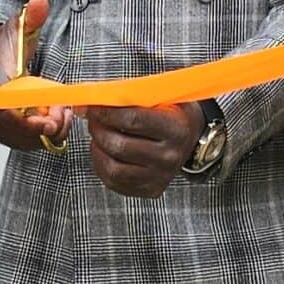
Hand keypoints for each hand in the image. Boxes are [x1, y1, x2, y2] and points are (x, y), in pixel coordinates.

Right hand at [0, 0, 72, 150]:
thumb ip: (31, 16)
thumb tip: (40, 0)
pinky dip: (41, 135)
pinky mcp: (2, 131)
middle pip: (18, 131)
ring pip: (22, 140)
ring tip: (62, 114)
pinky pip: (23, 142)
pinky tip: (53, 120)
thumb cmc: (0, 45)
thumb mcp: (17, 27)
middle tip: (64, 114)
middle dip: (47, 126)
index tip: (50, 120)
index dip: (29, 121)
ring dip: (46, 132)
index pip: (7, 110)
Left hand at [83, 103, 201, 199]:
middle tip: (93, 118)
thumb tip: (91, 98)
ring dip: (97, 148)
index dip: (106, 111)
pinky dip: (101, 164)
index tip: (93, 105)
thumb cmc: (174, 113)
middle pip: (119, 145)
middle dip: (98, 129)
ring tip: (97, 134)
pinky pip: (114, 182)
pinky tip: (103, 150)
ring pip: (113, 168)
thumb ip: (132, 94)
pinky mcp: (151, 189)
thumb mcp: (165, 96)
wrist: (192, 139)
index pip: (133, 120)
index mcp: (176, 129)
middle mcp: (170, 156)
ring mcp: (161, 176)